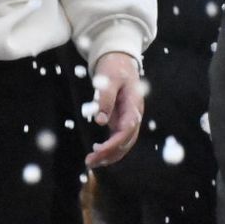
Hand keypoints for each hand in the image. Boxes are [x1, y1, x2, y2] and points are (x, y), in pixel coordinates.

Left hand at [85, 51, 143, 168]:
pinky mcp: (122, 120)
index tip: (98, 151)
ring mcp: (129, 119)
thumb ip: (105, 98)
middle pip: (126, 141)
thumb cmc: (114, 68)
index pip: (127, 130)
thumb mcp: (108, 79)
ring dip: (110, 155)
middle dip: (110, 154)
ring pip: (124, 144)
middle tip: (89, 162)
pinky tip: (97, 154)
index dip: (114, 143)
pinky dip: (109, 149)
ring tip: (91, 162)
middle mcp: (134, 115)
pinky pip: (118, 139)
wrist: (121, 61)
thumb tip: (100, 121)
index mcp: (133, 105)